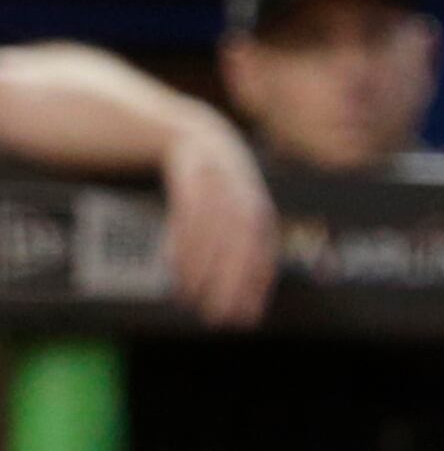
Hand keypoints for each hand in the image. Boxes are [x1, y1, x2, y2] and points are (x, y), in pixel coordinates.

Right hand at [157, 112, 278, 327]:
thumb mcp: (229, 212)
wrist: (190, 131)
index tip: (244, 319)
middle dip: (233, 281)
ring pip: (216, 225)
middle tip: (218, 316)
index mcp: (258, 207)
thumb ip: (234, 250)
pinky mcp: (190, 165)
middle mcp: (244, 191)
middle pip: (245, 240)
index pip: (263, 250)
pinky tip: (173, 266)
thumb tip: (241, 302)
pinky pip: (190, 206)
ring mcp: (218, 176)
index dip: (255, 285)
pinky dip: (184, 238)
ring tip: (191, 297)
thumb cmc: (211, 186)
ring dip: (204, 266)